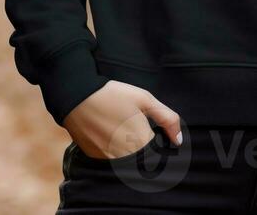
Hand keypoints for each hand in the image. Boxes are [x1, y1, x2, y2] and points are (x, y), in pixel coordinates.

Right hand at [62, 80, 182, 159]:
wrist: (78, 97)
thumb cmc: (114, 95)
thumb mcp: (145, 99)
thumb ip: (167, 119)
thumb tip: (178, 140)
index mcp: (141, 142)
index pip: (160, 155)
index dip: (161, 143)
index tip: (157, 132)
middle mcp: (126, 157)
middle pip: (144, 161)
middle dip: (146, 148)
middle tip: (136, 127)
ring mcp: (109, 160)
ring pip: (128, 162)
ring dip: (131, 150)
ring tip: (122, 127)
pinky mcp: (96, 159)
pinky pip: (113, 160)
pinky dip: (115, 150)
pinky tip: (110, 132)